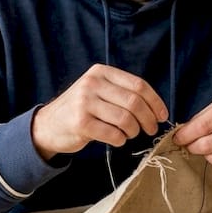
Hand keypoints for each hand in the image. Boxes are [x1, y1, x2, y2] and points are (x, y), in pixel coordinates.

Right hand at [31, 64, 167, 159]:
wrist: (48, 125)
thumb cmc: (81, 110)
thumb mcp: (98, 91)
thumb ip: (122, 93)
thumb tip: (156, 108)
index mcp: (101, 72)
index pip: (138, 85)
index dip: (155, 102)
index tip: (162, 115)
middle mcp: (92, 83)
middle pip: (134, 102)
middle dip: (148, 119)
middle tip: (151, 129)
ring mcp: (84, 102)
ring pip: (125, 119)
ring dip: (133, 131)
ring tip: (131, 134)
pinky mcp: (80, 123)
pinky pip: (113, 134)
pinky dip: (120, 140)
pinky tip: (117, 140)